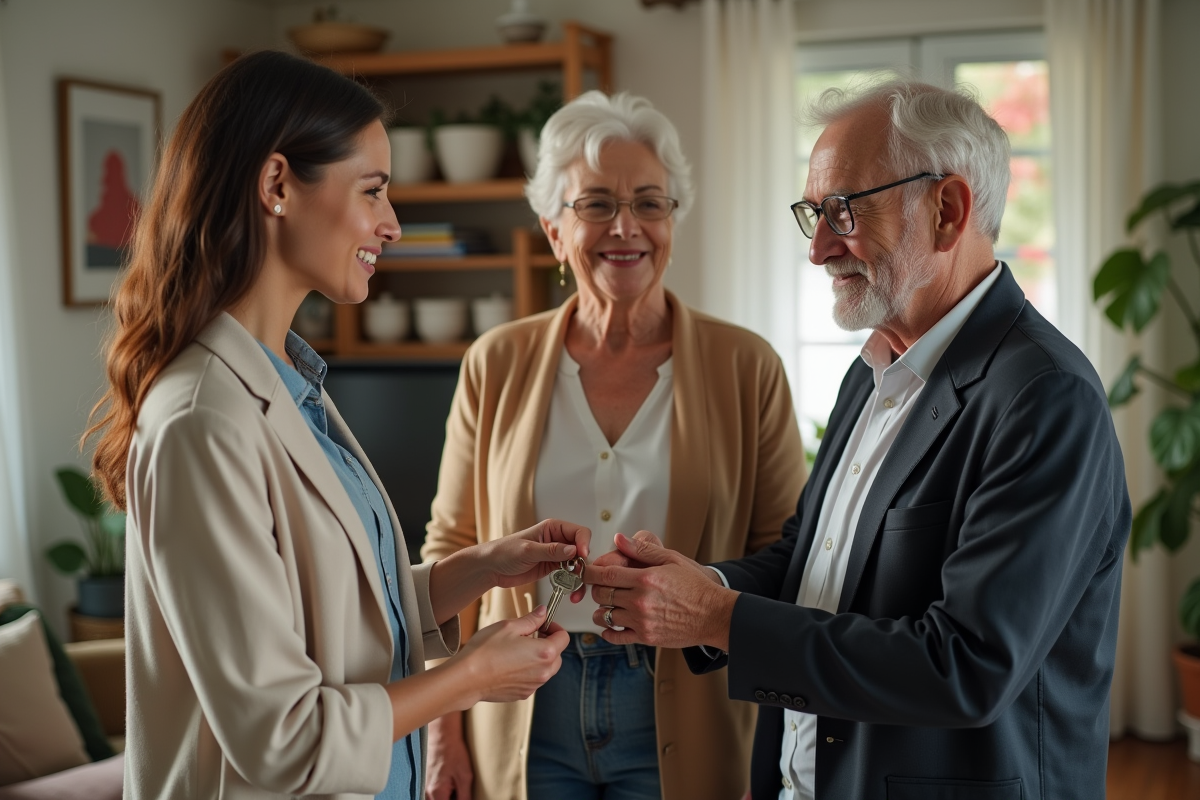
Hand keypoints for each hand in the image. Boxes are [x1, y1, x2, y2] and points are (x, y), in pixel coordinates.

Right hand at [425, 713, 472, 799]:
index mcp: (436, 793)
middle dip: (453, 799)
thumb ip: (465, 796)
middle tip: (461, 789)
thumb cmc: (453, 752)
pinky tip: (454, 784)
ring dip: (449, 797)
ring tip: (458, 786)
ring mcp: (426, 787)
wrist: (442, 736)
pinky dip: (446, 793)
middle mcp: (428, 792)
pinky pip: (436, 795)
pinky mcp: (429, 782)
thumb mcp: (465, 776)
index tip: (464, 795)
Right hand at [453, 605, 567, 705]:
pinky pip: (533, 680)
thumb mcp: (509, 627)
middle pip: (557, 655)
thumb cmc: (485, 652)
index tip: (543, 625)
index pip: (564, 638)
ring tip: (518, 649)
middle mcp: (543, 672)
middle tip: (530, 635)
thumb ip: (531, 620)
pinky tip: (510, 663)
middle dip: (548, 643)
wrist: (467, 679)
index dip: (554, 627)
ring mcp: (533, 686)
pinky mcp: (523, 694)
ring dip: (538, 658)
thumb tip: (543, 612)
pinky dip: (528, 671)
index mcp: (544, 653)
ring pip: (546, 669)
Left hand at [482, 519, 591, 600]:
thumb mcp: (528, 550)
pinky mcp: (552, 568)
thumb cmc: (503, 552)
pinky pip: (569, 575)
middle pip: (581, 549)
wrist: (490, 568)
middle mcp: (557, 540)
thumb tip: (573, 550)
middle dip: (584, 564)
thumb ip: (551, 550)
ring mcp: (555, 555)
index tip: (582, 556)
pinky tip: (571, 591)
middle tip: (581, 576)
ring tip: (577, 590)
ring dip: (580, 577)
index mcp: (552, 528)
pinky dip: (573, 583)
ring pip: (577, 564)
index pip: (578, 532)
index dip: (584, 543)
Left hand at [584, 532, 736, 649]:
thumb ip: (643, 549)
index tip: (587, 570)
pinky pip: (616, 636)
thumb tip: (618, 539)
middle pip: (601, 594)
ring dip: (601, 610)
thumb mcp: (672, 559)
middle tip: (601, 585)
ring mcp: (642, 621)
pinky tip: (611, 624)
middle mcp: (640, 601)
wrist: (714, 615)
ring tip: (607, 604)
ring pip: (604, 615)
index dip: (591, 572)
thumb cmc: (696, 587)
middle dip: (596, 588)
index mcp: (645, 578)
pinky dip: (608, 631)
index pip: (606, 574)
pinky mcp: (646, 637)